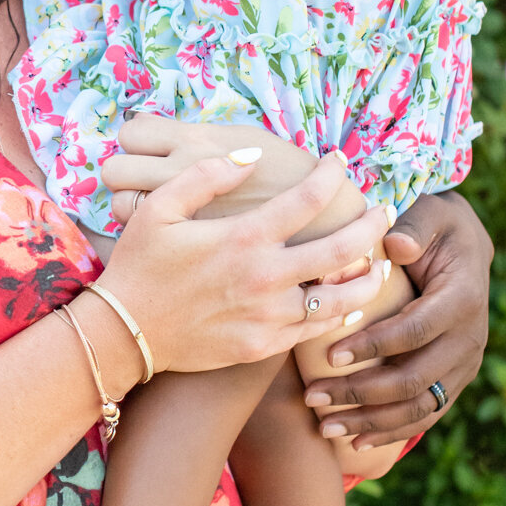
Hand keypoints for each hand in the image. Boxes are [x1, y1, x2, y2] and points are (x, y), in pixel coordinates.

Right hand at [98, 150, 387, 374]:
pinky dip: (340, 315)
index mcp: (243, 237)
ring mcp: (267, 315)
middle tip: (382, 212)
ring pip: (340, 298)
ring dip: (367, 277)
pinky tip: (348, 304)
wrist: (122, 335)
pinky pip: (315, 330)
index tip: (339, 161)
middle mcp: (264, 276)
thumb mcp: (158, 209)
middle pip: (342, 249)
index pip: (307, 198)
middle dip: (371, 225)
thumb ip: (205, 177)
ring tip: (379, 263)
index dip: (330, 175)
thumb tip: (249, 160)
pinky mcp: (262, 345)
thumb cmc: (139, 267)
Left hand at [103, 116, 330, 221]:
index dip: (136, 139)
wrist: (316, 227)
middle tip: (142, 175)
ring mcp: (176, 215)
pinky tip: (166, 231)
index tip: (149, 147)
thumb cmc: (284, 176)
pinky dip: (145, 233)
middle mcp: (179, 176)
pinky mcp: (180, 247)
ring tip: (153, 203)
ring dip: (130, 203)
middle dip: (125, 171)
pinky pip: (138, 238)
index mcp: (196, 142)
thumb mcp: (248, 139)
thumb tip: (166, 131)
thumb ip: (205, 135)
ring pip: (120, 206)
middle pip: (115, 170)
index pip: (133, 131)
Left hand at [305, 191, 490, 447]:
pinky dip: (391, 431)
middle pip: (412, 378)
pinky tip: (355, 442)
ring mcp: (464, 366)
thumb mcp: (430, 214)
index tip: (328, 355)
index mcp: (462, 299)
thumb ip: (413, 227)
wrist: (464, 250)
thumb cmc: (435, 229)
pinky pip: (425, 415)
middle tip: (313, 398)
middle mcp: (470, 339)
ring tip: (324, 425)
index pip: (414, 331)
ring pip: (418, 406)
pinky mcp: (454, 381)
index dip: (373, 345)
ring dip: (370, 421)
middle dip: (360, 392)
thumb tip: (394, 243)